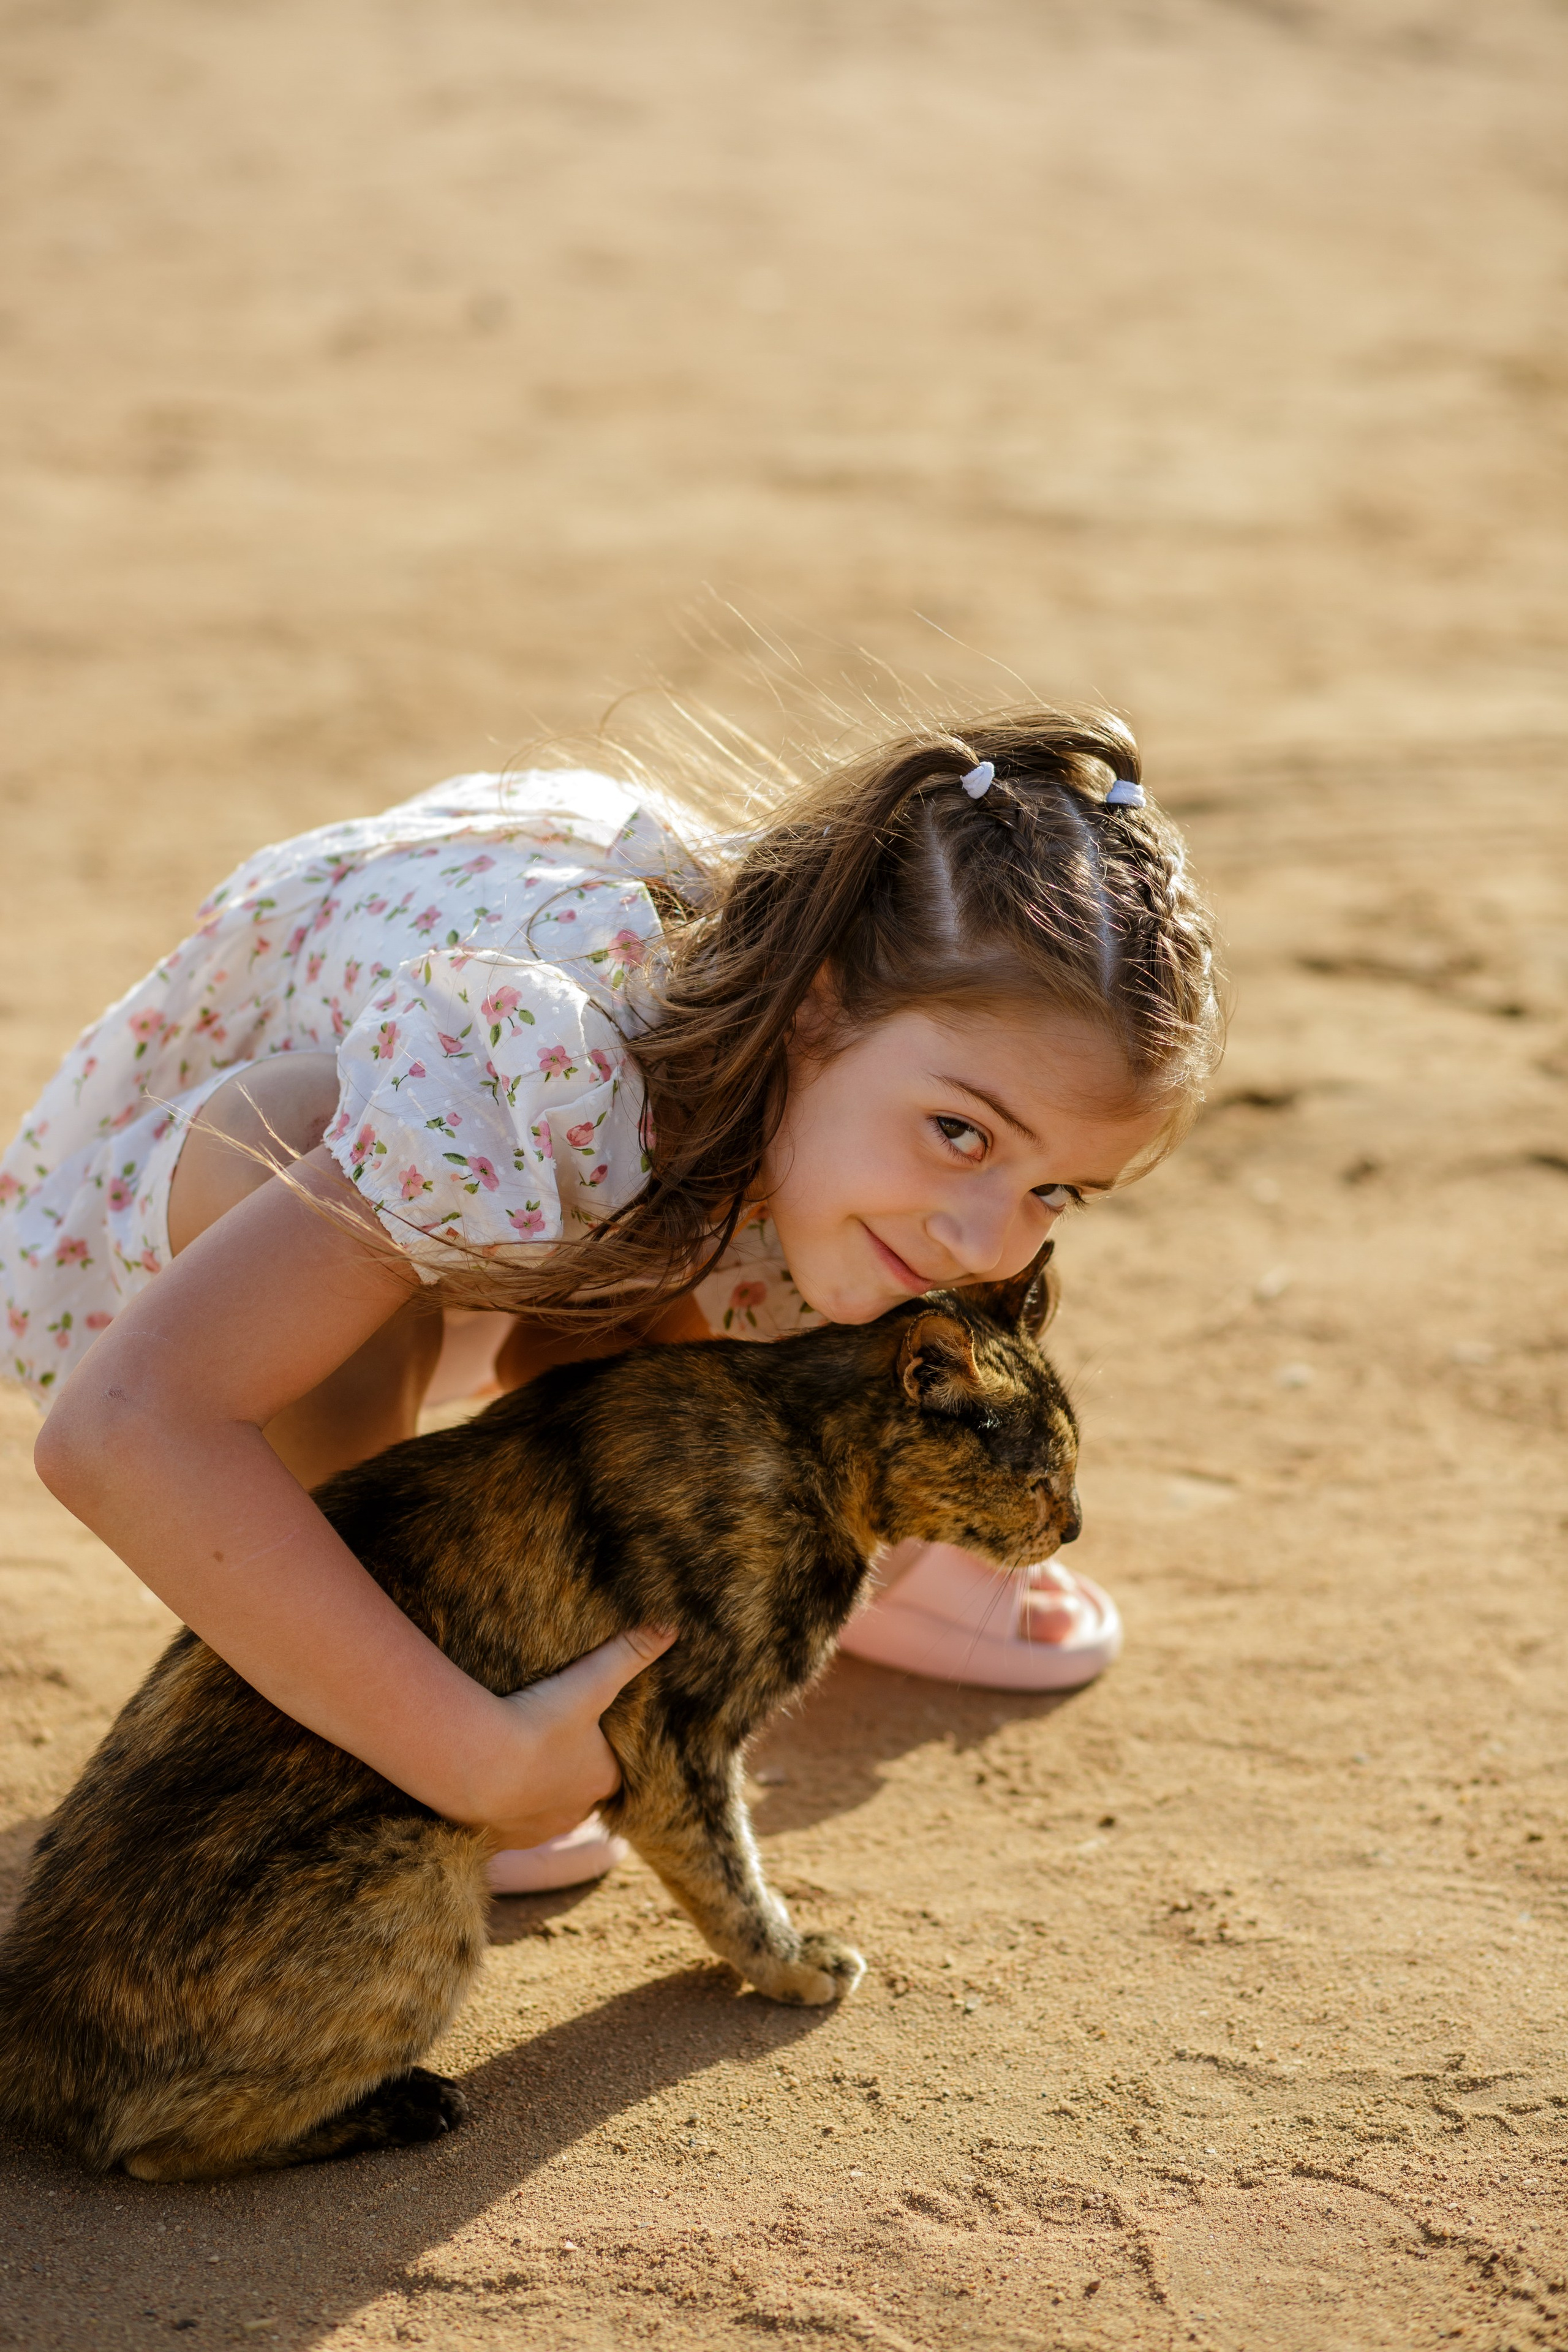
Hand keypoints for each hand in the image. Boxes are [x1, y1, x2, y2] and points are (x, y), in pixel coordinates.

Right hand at [469, 1625, 676, 1851]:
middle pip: (577, 1793)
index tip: (582, 1731)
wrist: (477, 1763)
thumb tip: (672, 1627)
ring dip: (532, 1791)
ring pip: (542, 1811)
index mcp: (602, 1779)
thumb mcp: (590, 1682)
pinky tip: (489, 1784)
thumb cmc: (539, 1722)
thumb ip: (628, 1654)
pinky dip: (500, 1807)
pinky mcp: (501, 1839)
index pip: (612, 1769)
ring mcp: (538, 1829)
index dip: (600, 1751)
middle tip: (544, 1743)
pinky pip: (506, 1825)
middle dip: (565, 1773)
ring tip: (514, 1762)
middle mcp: (575, 1812)